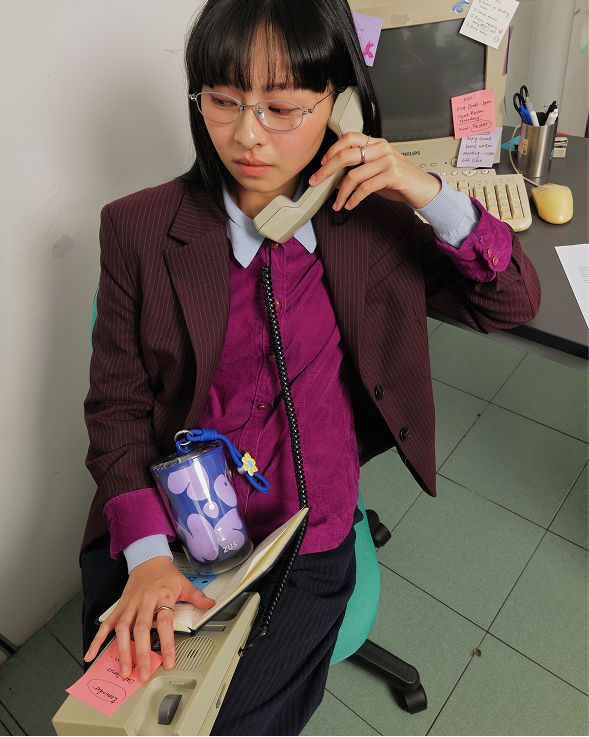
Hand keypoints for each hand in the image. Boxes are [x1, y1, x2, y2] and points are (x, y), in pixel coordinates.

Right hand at [84, 556, 214, 681]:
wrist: (147, 558)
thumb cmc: (165, 573)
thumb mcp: (183, 582)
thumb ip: (196, 596)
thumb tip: (210, 604)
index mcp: (162, 596)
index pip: (165, 622)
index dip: (167, 643)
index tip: (169, 661)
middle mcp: (144, 601)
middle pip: (141, 629)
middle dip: (142, 653)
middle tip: (142, 673)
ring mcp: (130, 604)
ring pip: (123, 629)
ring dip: (122, 651)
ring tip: (124, 671)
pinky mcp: (119, 607)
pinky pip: (107, 624)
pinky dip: (98, 640)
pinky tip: (91, 654)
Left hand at [308, 132, 441, 211]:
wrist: (424, 189)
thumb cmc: (401, 181)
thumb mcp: (377, 174)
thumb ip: (359, 173)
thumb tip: (337, 181)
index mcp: (377, 143)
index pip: (350, 138)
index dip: (333, 149)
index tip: (322, 164)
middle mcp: (382, 148)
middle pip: (346, 155)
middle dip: (327, 170)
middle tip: (316, 181)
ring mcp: (388, 160)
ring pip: (354, 175)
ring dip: (341, 193)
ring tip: (337, 204)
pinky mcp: (393, 175)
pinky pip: (366, 187)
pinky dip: (354, 198)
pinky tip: (350, 204)